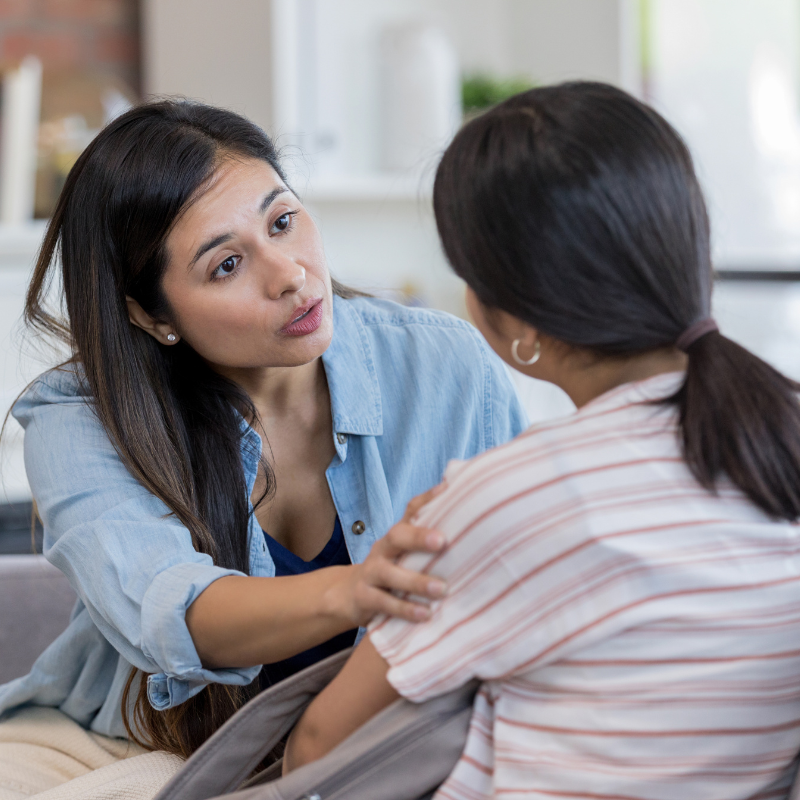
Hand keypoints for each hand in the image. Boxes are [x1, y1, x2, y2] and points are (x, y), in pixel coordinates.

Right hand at [331, 484, 448, 626]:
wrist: (348, 595)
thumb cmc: (389, 569)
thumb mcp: (404, 552)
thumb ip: (427, 535)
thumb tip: (456, 500)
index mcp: (396, 536)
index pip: (411, 510)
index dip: (427, 499)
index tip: (448, 490)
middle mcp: (383, 549)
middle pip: (396, 536)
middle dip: (418, 537)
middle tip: (442, 541)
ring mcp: (371, 573)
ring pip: (389, 573)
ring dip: (416, 582)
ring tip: (441, 590)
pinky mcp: (364, 598)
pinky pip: (384, 603)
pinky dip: (405, 609)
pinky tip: (425, 615)